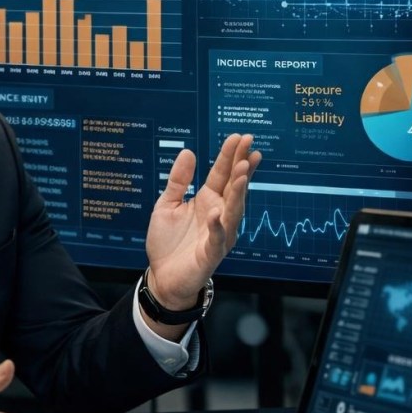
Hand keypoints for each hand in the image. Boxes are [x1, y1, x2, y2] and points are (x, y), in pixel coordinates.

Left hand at [145, 133, 260, 309]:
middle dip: (241, 166)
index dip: (230, 156)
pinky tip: (216, 213)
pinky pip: (217, 238)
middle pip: (233, 187)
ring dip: (238, 192)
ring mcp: (218, 234)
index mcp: (208, 200)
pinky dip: (217, 226)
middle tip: (249, 145)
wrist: (162, 276)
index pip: (222, 174)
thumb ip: (178, 180)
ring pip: (233, 210)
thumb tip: (188, 151)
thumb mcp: (167, 204)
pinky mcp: (211, 253)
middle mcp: (218, 214)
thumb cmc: (168, 242)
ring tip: (241, 171)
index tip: (239, 137)